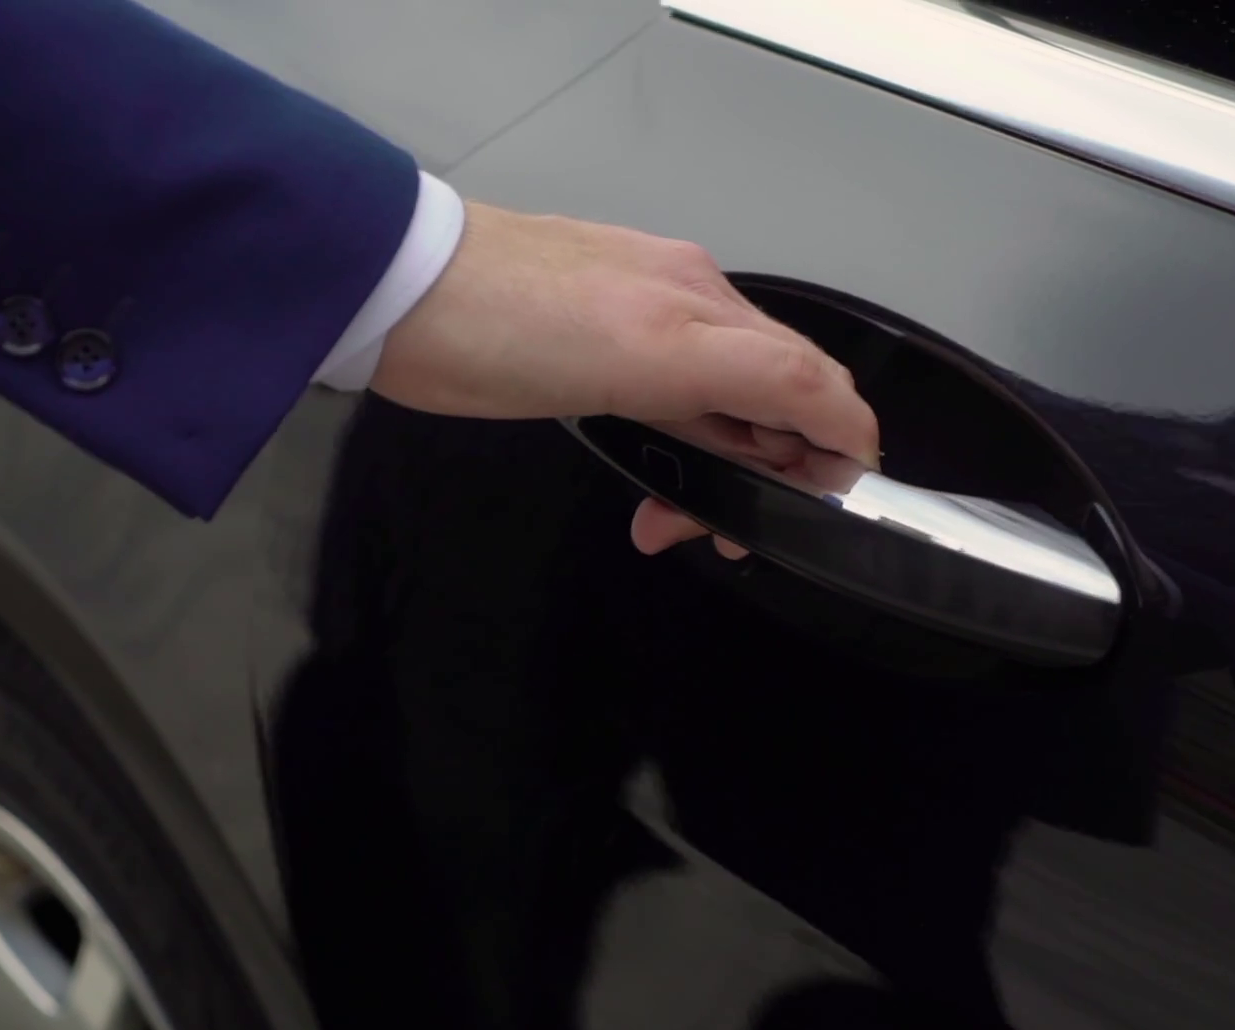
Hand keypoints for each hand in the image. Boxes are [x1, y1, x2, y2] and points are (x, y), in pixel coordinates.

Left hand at [372, 201, 879, 554]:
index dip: (840, 451)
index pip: (817, 383)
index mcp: (710, 307)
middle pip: (773, 400)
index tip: (829, 511)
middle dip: (765, 475)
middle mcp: (691, 303)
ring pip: (720, 406)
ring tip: (661, 520)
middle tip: (711, 535)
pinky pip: (671, 396)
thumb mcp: (652, 360)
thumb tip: (843, 420)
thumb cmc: (506, 330)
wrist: (391, 291)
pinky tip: (640, 472)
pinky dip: (674, 443)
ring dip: (714, 468)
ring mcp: (644, 314)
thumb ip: (759, 382)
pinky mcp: (598, 334)